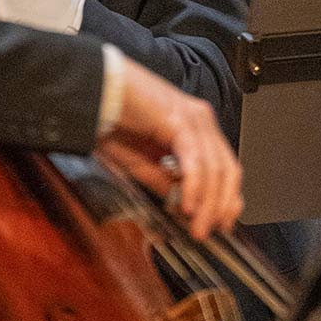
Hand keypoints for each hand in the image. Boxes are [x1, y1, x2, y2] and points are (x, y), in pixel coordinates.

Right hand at [98, 55, 241, 238]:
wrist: (92, 89)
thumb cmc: (110, 119)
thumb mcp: (140, 161)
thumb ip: (162, 181)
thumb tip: (181, 206)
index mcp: (195, 126)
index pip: (226, 167)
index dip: (228, 198)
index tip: (221, 224)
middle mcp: (201, 119)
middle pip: (227, 170)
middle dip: (220, 206)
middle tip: (209, 232)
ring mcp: (193, 117)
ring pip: (214, 169)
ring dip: (207, 204)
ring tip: (197, 227)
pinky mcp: (178, 119)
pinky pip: (194, 161)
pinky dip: (193, 187)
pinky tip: (186, 205)